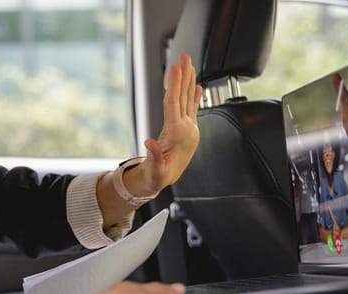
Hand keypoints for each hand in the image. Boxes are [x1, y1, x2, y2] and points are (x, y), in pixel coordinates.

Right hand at [127, 53, 201, 196]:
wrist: (164, 182)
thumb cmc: (157, 176)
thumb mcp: (154, 169)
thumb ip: (154, 155)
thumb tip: (149, 143)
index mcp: (177, 134)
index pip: (174, 103)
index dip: (175, 84)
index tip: (176, 67)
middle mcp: (186, 128)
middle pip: (184, 96)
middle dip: (184, 75)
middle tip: (184, 57)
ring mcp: (189, 129)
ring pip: (189, 99)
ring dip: (189, 80)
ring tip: (190, 65)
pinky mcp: (188, 130)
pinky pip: (192, 108)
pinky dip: (194, 95)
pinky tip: (197, 86)